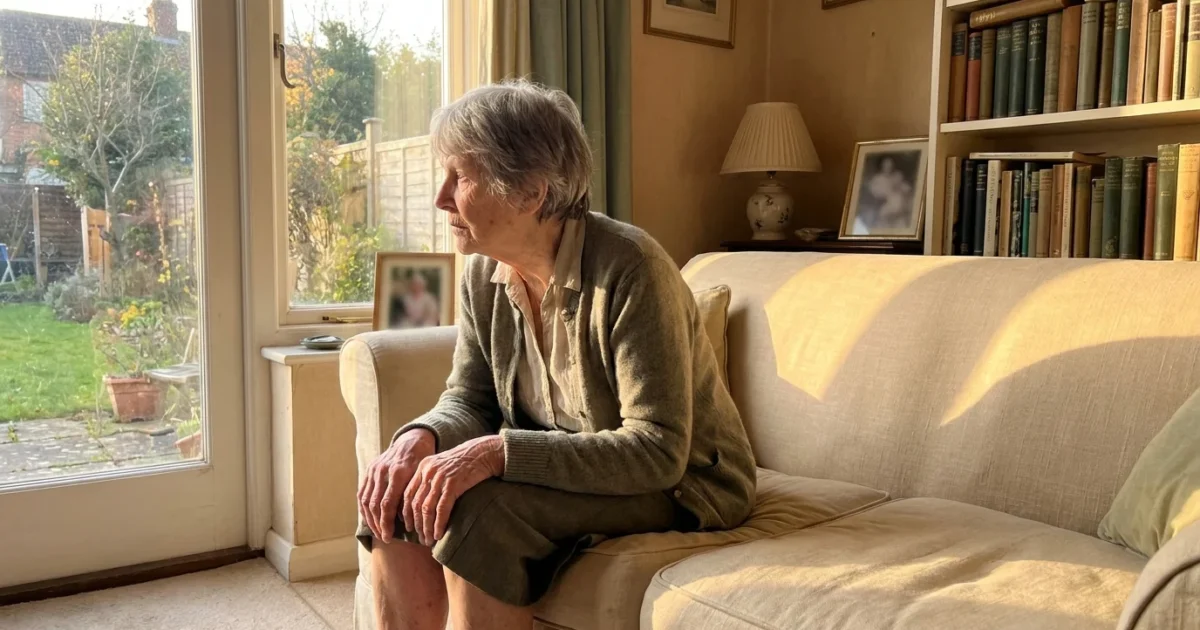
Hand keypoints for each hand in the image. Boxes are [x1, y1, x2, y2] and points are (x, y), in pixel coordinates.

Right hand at [358, 428, 434, 543]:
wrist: (412, 441)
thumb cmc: (422, 462)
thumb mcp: (423, 476)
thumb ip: (413, 495)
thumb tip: (406, 522)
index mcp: (398, 472)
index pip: (386, 504)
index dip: (386, 523)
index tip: (389, 537)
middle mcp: (382, 471)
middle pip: (374, 505)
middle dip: (378, 525)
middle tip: (384, 538)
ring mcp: (373, 470)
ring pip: (365, 500)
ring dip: (370, 519)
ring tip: (377, 532)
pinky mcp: (368, 470)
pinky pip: (362, 493)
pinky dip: (364, 509)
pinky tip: (370, 520)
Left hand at [403, 434, 503, 545]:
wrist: (484, 452)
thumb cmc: (465, 463)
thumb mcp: (442, 467)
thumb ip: (430, 480)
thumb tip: (422, 505)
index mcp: (423, 467)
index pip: (408, 494)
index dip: (406, 513)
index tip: (409, 527)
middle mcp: (428, 471)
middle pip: (415, 504)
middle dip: (417, 524)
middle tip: (421, 538)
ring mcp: (440, 477)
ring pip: (427, 508)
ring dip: (426, 528)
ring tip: (429, 540)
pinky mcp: (453, 483)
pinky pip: (442, 508)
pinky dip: (439, 524)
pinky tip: (439, 534)